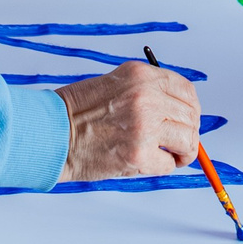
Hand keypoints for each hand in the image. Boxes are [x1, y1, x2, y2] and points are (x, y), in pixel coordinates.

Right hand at [56, 62, 199, 182]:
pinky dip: (163, 167)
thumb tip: (178, 110)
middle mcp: (147, 96)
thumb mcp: (115, 84)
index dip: (191, 108)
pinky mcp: (139, 154)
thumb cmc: (76, 113)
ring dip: (182, 152)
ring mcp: (145, 126)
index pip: (186, 90)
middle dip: (189, 132)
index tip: (187, 119)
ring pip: (187, 140)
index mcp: (141, 76)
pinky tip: (148, 164)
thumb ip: (146, 92)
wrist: (50, 133)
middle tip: (179, 144)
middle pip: (191, 116)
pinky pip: (169, 164)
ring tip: (169, 156)